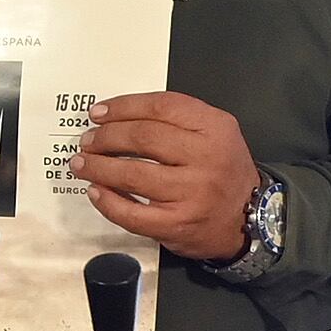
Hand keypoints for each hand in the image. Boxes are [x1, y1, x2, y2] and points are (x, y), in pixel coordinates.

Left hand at [74, 92, 258, 264]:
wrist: (249, 220)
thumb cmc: (222, 172)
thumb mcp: (215, 135)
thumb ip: (177, 121)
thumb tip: (118, 116)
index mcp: (215, 128)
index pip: (161, 106)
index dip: (123, 107)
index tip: (98, 113)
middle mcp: (206, 158)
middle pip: (142, 137)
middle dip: (105, 137)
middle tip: (87, 141)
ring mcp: (191, 194)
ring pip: (131, 174)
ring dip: (98, 167)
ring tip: (81, 163)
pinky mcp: (177, 224)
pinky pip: (130, 213)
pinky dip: (106, 201)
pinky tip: (95, 191)